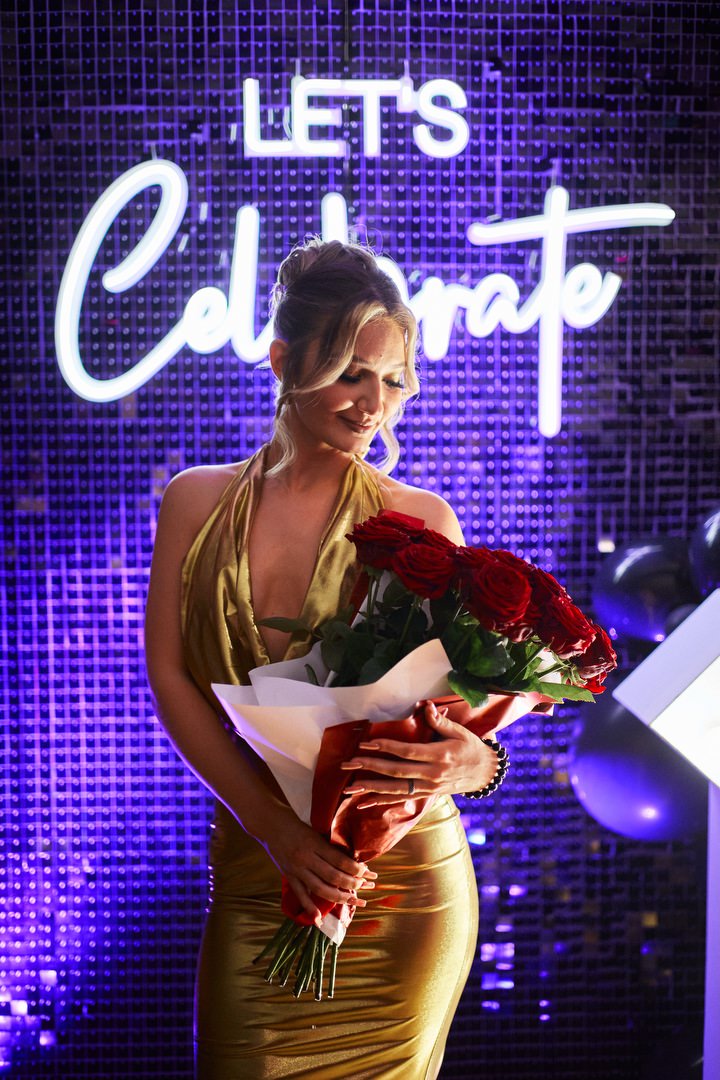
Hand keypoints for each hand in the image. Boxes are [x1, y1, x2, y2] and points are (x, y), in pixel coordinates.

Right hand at [252, 802, 376, 919]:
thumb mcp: (317, 832)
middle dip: (351, 883)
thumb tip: (351, 861)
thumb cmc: (299, 826)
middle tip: (365, 886)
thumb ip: (330, 847)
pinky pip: (300, 895)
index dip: (355, 868)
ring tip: (352, 900)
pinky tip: (319, 919)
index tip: (367, 872)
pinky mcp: (289, 876)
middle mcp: (306, 858)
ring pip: (319, 888)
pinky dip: (310, 908)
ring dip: (338, 896)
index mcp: (315, 844)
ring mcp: (297, 869)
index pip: (340, 860)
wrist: (273, 826)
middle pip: (333, 876)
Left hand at [340, 701, 499, 808]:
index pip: (407, 752)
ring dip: (371, 789)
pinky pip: (400, 799)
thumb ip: (440, 721)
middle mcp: (432, 775)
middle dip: (371, 767)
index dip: (386, 747)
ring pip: (396, 790)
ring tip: (350, 788)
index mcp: (439, 756)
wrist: (484, 773)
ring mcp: (428, 788)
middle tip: (350, 763)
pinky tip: (363, 803)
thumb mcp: (460, 732)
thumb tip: (425, 706)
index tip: (366, 743)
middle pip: (397, 772)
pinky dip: (381, 802)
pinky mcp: (425, 795)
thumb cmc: (471, 748)